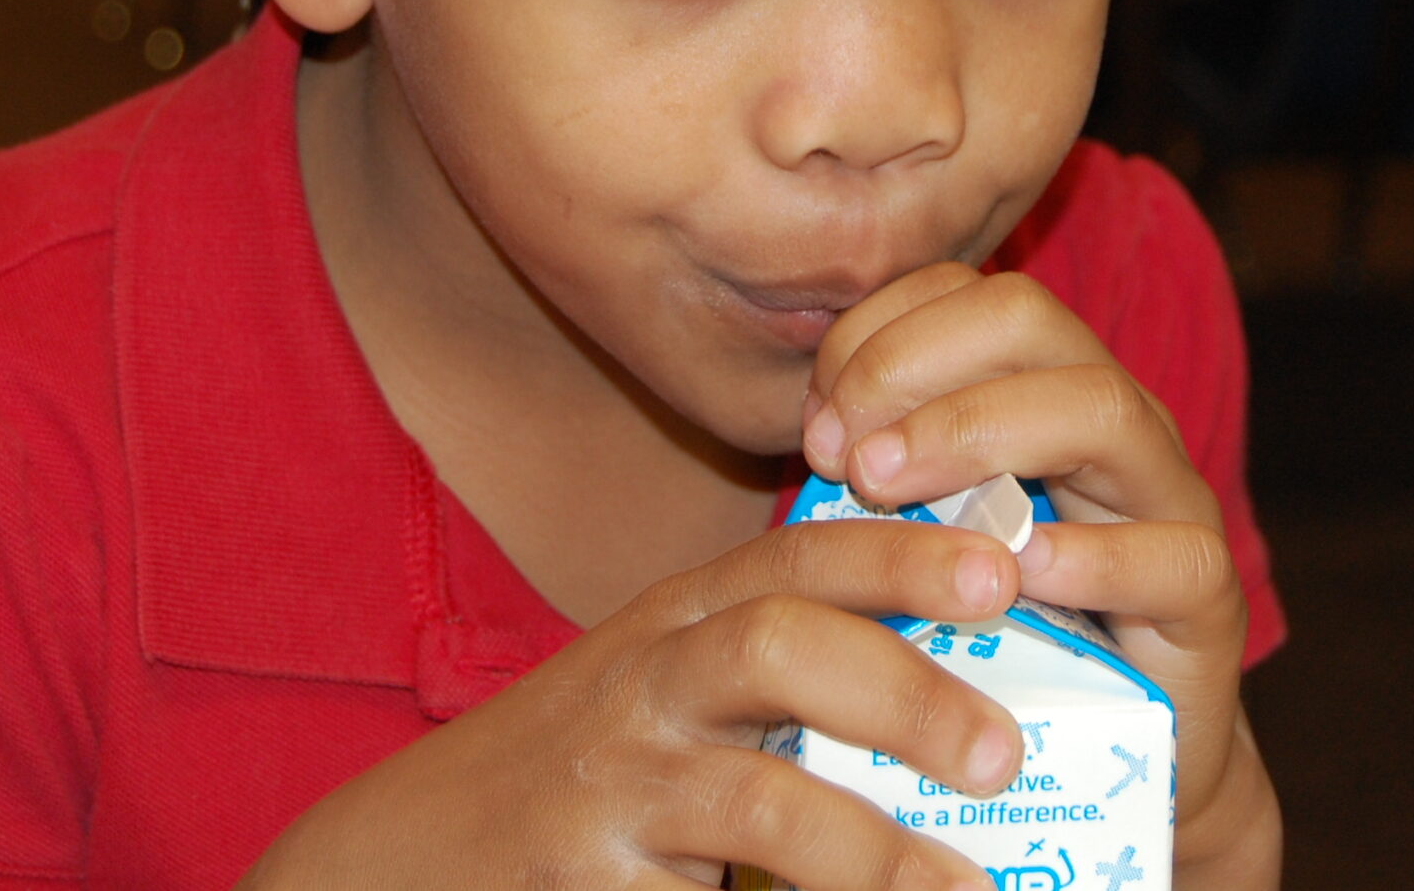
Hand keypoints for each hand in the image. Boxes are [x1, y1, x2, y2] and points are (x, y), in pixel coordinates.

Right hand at [242, 517, 1034, 890]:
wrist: (409, 856)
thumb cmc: (580, 773)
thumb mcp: (673, 689)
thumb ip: (787, 667)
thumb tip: (972, 683)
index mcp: (681, 620)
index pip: (798, 555)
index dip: (900, 554)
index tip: (1003, 568)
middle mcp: (647, 685)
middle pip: (779, 645)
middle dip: (902, 686)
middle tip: (1003, 749)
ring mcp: (615, 789)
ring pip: (756, 801)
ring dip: (876, 850)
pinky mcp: (592, 878)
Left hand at [801, 265, 1280, 890]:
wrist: (1097, 752)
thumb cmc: (988, 630)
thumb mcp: (916, 532)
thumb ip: (876, 474)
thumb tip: (819, 432)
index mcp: (1038, 385)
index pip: (964, 294)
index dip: (877, 334)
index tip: (815, 419)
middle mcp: (1109, 420)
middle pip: (1029, 320)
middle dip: (917, 367)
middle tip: (849, 458)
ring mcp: (1168, 499)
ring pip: (1104, 408)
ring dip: (980, 432)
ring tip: (891, 488)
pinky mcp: (1207, 598)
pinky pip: (1172, 555)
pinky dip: (1090, 555)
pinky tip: (1015, 573)